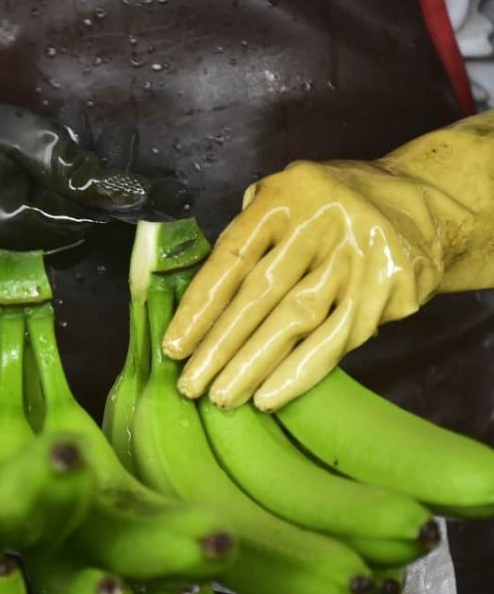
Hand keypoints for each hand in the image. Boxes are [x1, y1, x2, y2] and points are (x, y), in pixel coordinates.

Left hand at [162, 111, 493, 410]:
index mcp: (284, 197)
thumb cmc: (326, 209)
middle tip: (190, 385)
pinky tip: (269, 396)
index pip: (231, 258)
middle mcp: (321, 224)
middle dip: (220, 345)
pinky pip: (336, 340)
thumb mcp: (282, 196)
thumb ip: (247, 236)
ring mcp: (357, 257)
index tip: (174, 347)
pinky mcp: (386, 290)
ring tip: (222, 397)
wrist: (420, 204)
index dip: (199, 306)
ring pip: (297, 320)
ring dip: (254, 365)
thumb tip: (201, 300)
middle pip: (260, 293)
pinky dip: (300, 372)